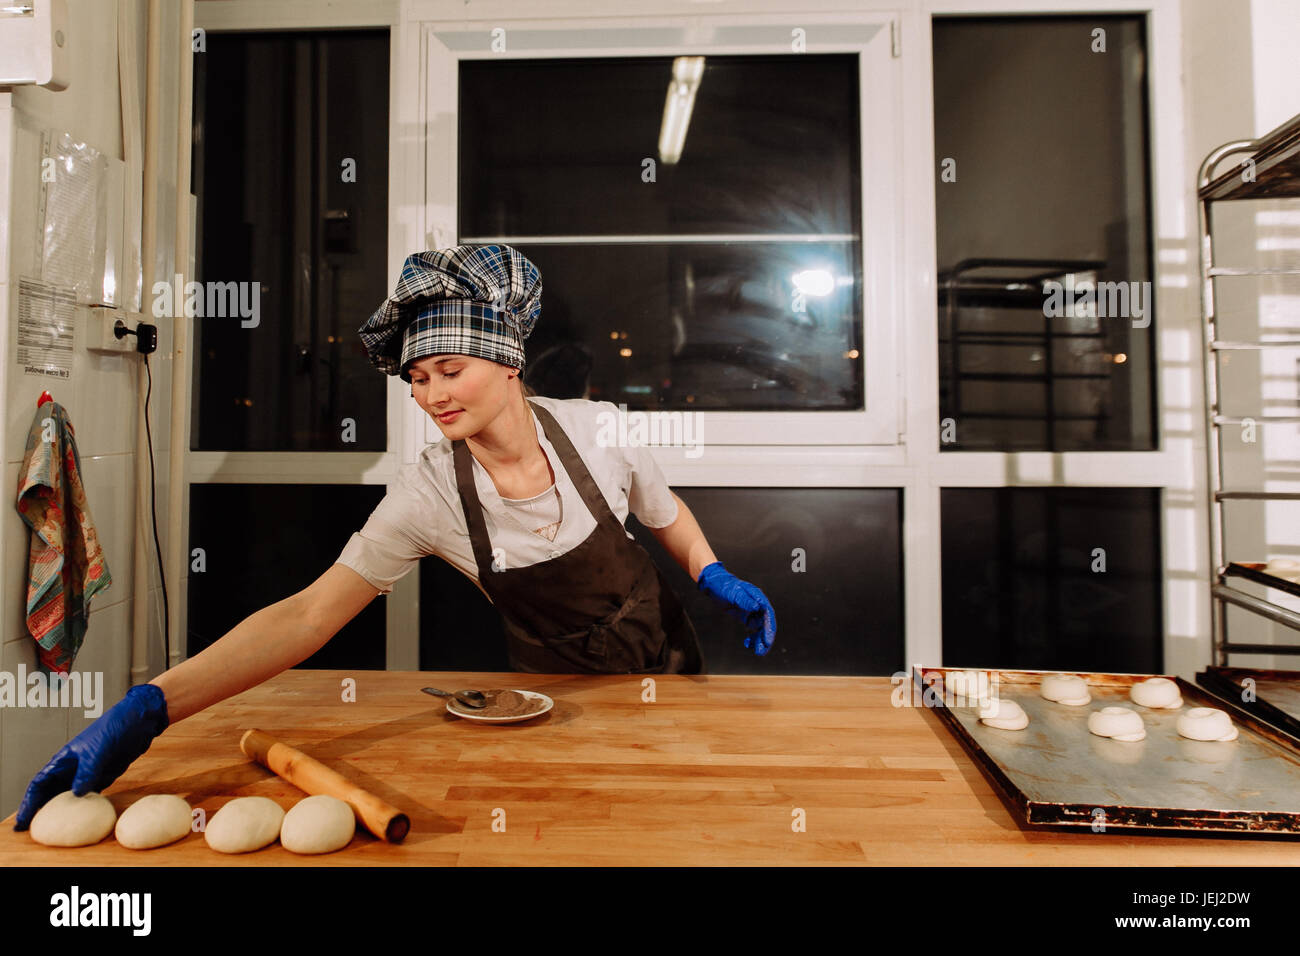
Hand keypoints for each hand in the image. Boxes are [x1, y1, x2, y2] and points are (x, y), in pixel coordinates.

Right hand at [13, 683, 168, 829]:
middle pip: (51, 791)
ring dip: (62, 810)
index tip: (23, 819)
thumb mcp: (98, 749)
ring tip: (53, 828)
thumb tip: (77, 794)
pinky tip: (82, 818)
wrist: (140, 720)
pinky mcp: (105, 774)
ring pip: (70, 794)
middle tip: (31, 829)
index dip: (30, 801)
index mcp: (65, 758)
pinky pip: (90, 794)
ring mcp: (89, 771)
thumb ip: (87, 771)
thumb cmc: (115, 727)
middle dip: (40, 809)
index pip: (41, 782)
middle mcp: (74, 767)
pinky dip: (84, 805)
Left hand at [696, 561, 776, 655]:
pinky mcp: (746, 616)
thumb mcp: (733, 593)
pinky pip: (753, 629)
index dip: (769, 628)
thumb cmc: (723, 586)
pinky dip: (753, 637)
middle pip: (766, 623)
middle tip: (762, 651)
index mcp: (757, 597)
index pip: (768, 614)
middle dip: (765, 638)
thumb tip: (757, 607)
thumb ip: (745, 600)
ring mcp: (752, 610)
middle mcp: (757, 604)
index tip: (767, 641)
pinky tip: (748, 644)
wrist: (714, 584)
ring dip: (760, 640)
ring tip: (758, 652)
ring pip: (760, 628)